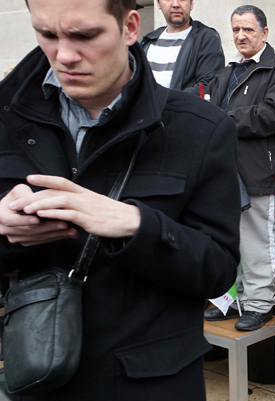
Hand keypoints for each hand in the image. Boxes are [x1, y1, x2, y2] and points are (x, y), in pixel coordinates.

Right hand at [0, 183, 77, 245]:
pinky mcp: (27, 241)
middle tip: (63, 224)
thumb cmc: (17, 198)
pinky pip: (42, 241)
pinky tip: (68, 234)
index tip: (37, 219)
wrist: (16, 209)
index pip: (11, 220)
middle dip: (47, 227)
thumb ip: (26, 195)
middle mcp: (6, 230)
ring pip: (36, 237)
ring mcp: (17, 237)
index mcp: (1, 216)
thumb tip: (35, 200)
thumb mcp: (18, 191)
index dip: (24, 220)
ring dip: (55, 234)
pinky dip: (56, 237)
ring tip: (70, 229)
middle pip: (27, 231)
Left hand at [9, 175, 140, 238]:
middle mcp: (84, 197)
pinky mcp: (90, 219)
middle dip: (33, 196)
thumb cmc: (113, 215)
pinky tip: (43, 216)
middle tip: (17, 202)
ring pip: (60, 201)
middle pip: (55, 192)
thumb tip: (64, 209)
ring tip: (26, 209)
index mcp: (85, 193)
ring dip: (40, 204)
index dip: (45, 179)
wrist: (131, 221)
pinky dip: (54, 214)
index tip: (29, 178)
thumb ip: (78, 206)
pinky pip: (69, 214)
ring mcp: (87, 208)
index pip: (62, 182)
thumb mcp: (94, 206)